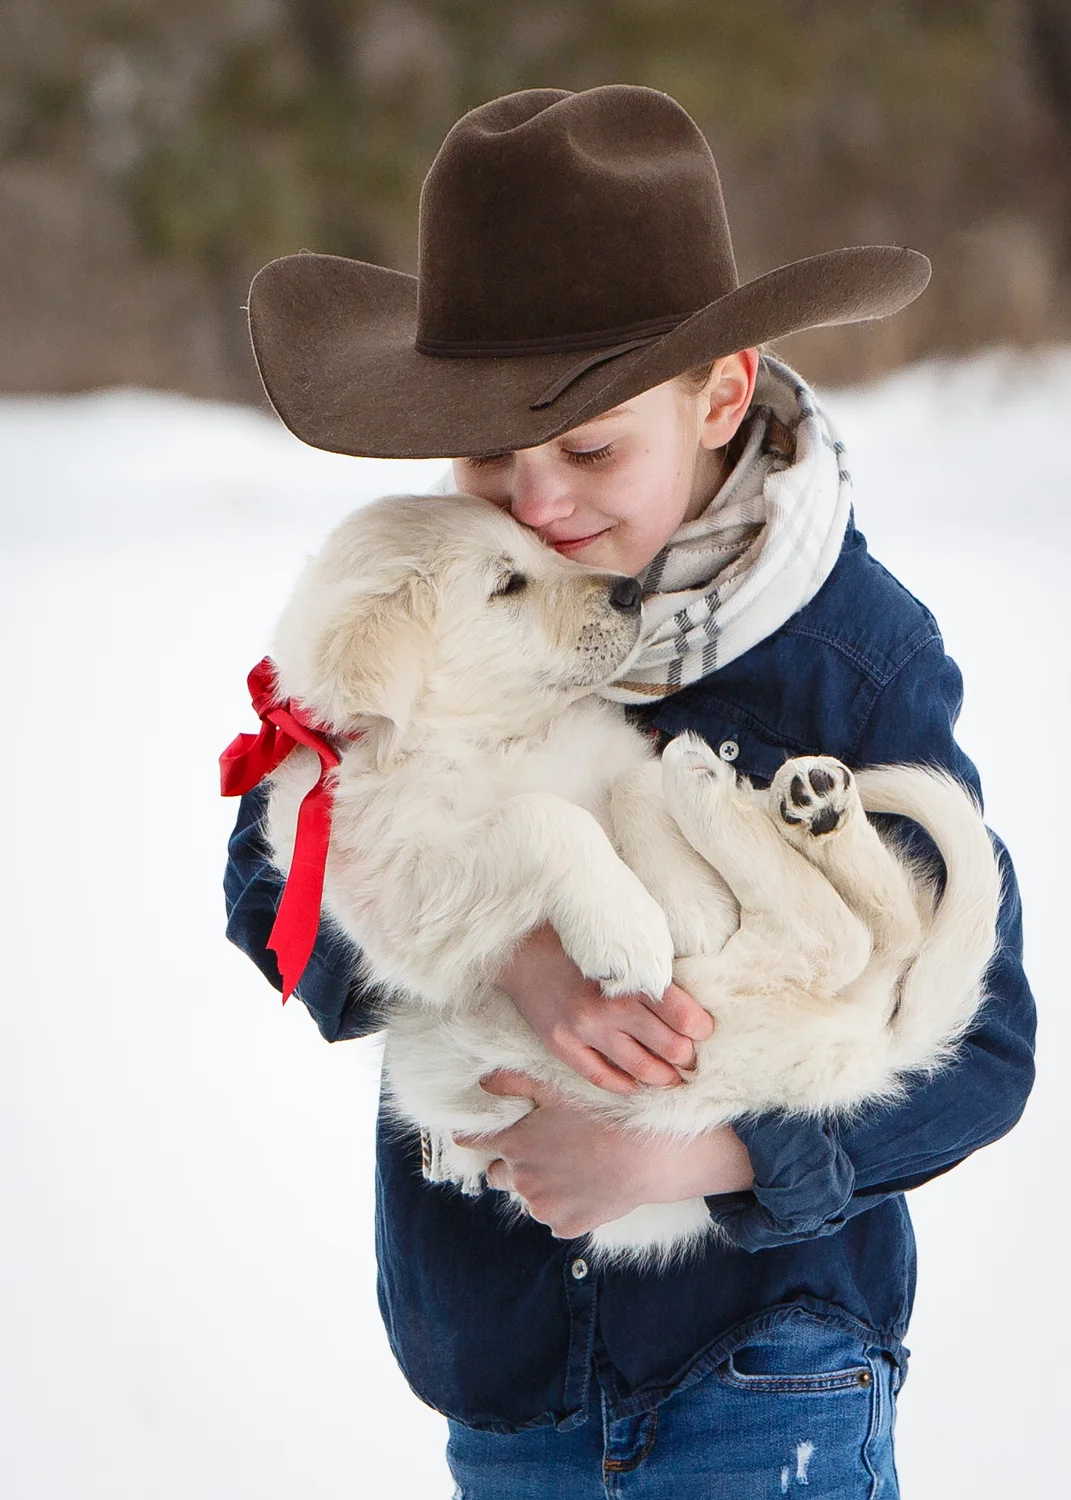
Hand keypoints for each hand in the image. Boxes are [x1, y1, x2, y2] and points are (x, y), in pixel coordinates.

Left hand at [454, 1071, 753, 1239]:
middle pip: (497, 1174)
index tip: (477, 1132)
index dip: (473, 1134)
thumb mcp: (558, 1087)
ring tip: (573, 1166)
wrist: (648, 1154)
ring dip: (540, 1185)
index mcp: (514, 1142)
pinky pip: (555, 1217)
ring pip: (528, 1196)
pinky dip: (565, 1205)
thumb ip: (514, 1082)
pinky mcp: (567, 1226)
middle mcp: (521, 1178)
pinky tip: (587, 1185)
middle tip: (541, 1149)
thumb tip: (482, 1081)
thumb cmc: (605, 1113)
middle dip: (510, 1162)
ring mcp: (543, 1206)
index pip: (472, 1140)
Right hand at [495, 924, 713, 1094]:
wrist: (520, 939)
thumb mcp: (624, 934)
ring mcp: (585, 1029)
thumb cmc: (578, 932)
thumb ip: (654, 962)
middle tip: (690, 1056)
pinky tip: (634, 1083)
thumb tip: (686, 994)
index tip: (702, 1029)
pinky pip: (601, 1077)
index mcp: (632, 976)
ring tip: (672, 1078)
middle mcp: (611, 1007)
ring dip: (664, 1077)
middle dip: (687, 1056)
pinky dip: (624, 1085)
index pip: (686, 1018)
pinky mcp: (561, 1043)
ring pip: (641, 1070)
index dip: (701, 1029)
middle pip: (671, 1049)